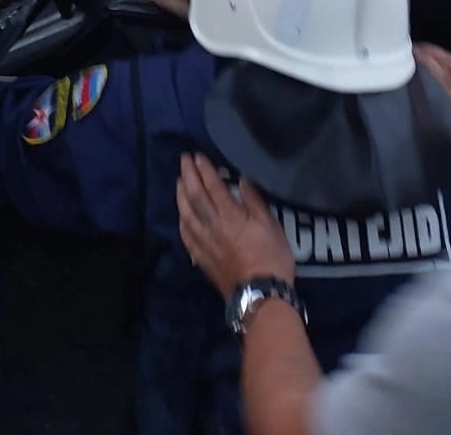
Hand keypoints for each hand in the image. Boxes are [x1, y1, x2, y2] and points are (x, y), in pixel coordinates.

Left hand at [177, 153, 293, 297]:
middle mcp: (213, 227)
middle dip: (188, 176)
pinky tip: (181, 216)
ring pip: (186, 215)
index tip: (198, 156)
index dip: (204, 170)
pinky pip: (187, 237)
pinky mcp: (203, 259)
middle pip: (195, 197)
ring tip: (179, 182)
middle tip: (183, 160)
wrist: (260, 295)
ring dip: (181, 196)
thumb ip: (254, 201)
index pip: (213, 187)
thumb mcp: (271, 226)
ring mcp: (205, 244)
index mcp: (230, 216)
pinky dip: (182, 222)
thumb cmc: (271, 258)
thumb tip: (241, 180)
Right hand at [414, 43, 450, 132]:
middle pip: (437, 54)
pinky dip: (442, 72)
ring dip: (433, 64)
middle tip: (408, 64)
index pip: (429, 48)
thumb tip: (414, 51)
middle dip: (423, 56)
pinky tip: (440, 81)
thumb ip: (428, 66)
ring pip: (445, 62)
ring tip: (421, 73)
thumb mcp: (442, 84)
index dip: (415, 49)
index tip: (402, 55)